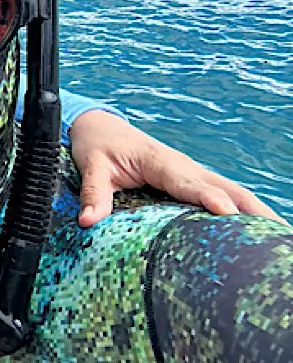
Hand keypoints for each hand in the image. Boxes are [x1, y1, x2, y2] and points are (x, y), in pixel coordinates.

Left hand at [68, 109, 283, 228]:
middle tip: (273, 235)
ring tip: (279, 237)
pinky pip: (226, 193)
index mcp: (159, 161)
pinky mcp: (194, 180)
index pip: (189, 183)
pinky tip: (260, 229)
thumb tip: (88, 221)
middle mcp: (183, 166)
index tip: (229, 215)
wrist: (101, 125)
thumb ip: (93, 193)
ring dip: (256, 211)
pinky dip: (246, 209)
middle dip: (250, 210)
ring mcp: (193, 173)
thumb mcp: (91, 167)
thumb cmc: (98, 145)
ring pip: (233, 191)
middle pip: (226, 188)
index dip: (209, 199)